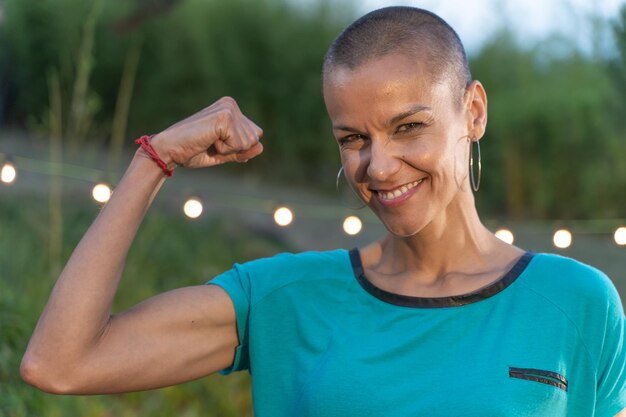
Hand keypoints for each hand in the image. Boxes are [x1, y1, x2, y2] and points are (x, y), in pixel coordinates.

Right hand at [149, 97, 263, 167]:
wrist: (170, 150)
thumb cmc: (194, 150)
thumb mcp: (225, 153)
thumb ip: (243, 150)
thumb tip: (261, 146)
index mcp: (231, 109)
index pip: (254, 136)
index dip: (238, 148)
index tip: (216, 143)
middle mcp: (231, 104)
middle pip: (255, 138)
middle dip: (235, 149)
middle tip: (211, 143)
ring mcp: (228, 109)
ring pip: (249, 142)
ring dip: (229, 149)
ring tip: (209, 141)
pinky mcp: (225, 117)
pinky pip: (239, 145)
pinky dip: (224, 150)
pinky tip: (208, 140)